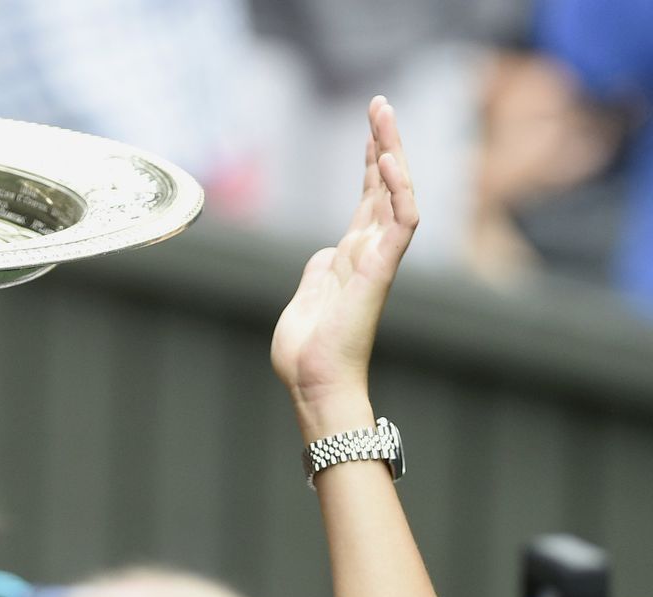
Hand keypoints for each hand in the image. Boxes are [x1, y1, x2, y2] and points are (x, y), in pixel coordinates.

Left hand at [271, 97, 416, 438]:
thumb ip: (318, 271)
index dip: (370, 162)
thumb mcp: (306, 298)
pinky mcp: (380, 271)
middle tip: (379, 104)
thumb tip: (324, 254)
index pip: (367, 198)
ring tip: (384, 115)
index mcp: (350, 257)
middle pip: (383, 185)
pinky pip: (400, 223)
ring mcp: (377, 260)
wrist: (312, 383)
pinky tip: (387, 161)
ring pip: (395, 194)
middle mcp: (369, 252)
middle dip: (383, 143)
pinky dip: (397, 191)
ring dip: (391, 153)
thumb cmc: (306, 352)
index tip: (371, 129)